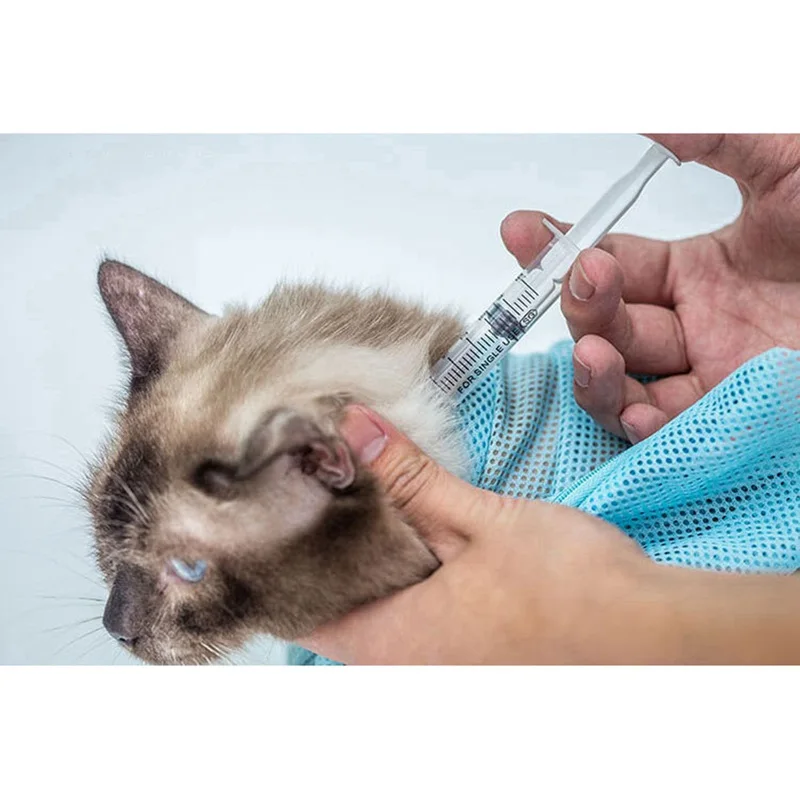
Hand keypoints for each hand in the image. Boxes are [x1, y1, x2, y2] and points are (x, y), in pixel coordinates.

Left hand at [298, 405, 672, 664]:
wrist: (654, 637)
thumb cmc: (572, 586)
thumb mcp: (480, 519)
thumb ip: (409, 477)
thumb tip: (352, 427)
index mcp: (395, 642)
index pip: (299, 611)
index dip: (275, 560)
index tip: (267, 511)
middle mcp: (406, 666)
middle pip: (332, 610)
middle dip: (315, 552)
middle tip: (305, 489)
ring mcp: (438, 666)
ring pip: (371, 613)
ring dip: (359, 562)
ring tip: (346, 498)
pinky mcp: (467, 655)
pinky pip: (408, 617)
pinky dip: (396, 575)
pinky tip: (403, 531)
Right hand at [501, 134, 799, 442]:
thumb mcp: (787, 164)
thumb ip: (714, 135)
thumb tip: (647, 114)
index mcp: (701, 268)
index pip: (613, 262)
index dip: (562, 247)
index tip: (523, 230)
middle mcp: (696, 324)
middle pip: (605, 322)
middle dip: (579, 301)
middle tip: (582, 276)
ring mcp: (710, 374)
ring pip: (621, 381)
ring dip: (594, 368)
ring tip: (594, 348)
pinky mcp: (729, 420)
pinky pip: (665, 430)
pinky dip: (642, 425)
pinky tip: (639, 408)